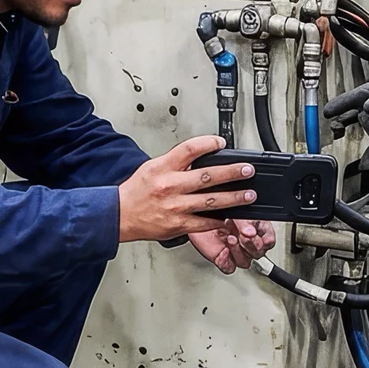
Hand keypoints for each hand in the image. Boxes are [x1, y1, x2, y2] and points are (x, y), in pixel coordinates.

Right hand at [118, 136, 256, 245]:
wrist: (120, 215)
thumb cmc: (135, 191)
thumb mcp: (152, 167)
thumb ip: (175, 162)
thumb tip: (200, 158)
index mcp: (163, 167)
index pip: (190, 149)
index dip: (209, 143)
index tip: (221, 142)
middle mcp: (170, 186)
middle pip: (207, 176)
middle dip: (232, 173)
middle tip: (247, 170)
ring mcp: (175, 207)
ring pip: (211, 201)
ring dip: (234, 198)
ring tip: (248, 195)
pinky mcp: (178, 224)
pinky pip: (204, 222)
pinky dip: (218, 219)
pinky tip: (229, 216)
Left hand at [189, 218, 276, 274]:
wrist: (198, 213)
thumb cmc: (218, 209)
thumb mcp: (235, 211)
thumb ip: (244, 222)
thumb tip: (251, 232)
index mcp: (255, 228)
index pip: (269, 240)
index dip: (266, 241)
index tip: (259, 236)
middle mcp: (247, 242)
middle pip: (258, 253)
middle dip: (251, 244)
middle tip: (243, 235)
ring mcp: (236, 251)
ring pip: (245, 262)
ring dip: (238, 251)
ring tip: (230, 238)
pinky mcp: (223, 259)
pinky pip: (229, 267)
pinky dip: (226, 261)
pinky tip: (223, 251)